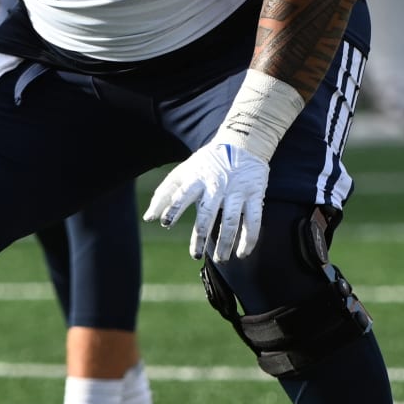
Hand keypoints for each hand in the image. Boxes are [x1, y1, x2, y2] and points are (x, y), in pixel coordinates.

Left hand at [144, 139, 270, 262]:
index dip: (173, 208)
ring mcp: (237, 191)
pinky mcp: (255, 195)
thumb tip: (148, 218)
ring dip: (226, 243)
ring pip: (231, 221)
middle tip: (195, 254)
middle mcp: (217, 185)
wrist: (242, 144)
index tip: (165, 223)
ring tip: (220, 260)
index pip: (183, 193)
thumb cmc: (206, 164)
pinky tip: (242, 253)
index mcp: (197, 178)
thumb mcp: (184, 172)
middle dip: (200, 235)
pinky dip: (249, 239)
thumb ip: (165, 194)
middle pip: (207, 213)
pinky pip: (254, 221)